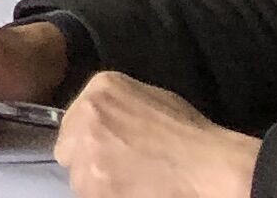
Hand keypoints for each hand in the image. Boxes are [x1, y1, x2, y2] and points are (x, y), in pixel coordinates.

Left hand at [55, 70, 261, 197]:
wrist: (208, 166)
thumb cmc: (190, 134)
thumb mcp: (152, 98)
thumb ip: (118, 105)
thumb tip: (107, 119)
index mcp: (99, 90)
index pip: (73, 120)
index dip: (88, 140)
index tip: (106, 152)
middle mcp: (85, 117)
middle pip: (68, 149)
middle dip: (86, 161)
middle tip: (114, 172)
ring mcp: (87, 154)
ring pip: (78, 178)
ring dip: (97, 184)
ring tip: (127, 185)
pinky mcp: (95, 187)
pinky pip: (90, 195)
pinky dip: (106, 196)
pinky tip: (130, 193)